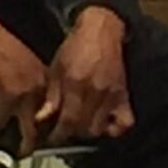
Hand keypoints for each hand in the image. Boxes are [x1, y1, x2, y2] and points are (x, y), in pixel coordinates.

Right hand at [0, 14, 54, 150]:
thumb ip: (33, 88)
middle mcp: (42, 90)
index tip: (47, 140)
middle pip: (48, 125)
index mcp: (48, 82)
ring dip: (18, 145)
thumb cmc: (1, 50)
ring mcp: (27, 95)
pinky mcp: (7, 98)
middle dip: (39, 143)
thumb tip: (32, 110)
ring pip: (29, 131)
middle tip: (27, 152)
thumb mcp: (26, 69)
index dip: (51, 128)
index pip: (55, 112)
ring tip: (10, 153)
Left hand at [41, 7, 135, 142]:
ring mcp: (112, 94)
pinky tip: (104, 124)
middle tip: (65, 130)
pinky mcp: (124, 94)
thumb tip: (42, 118)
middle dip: (72, 133)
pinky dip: (115, 128)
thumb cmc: (76, 48)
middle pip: (84, 128)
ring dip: (89, 131)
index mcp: (76, 84)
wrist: (101, 31)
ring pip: (101, 128)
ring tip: (81, 125)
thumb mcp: (56, 69)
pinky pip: (125, 121)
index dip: (59, 134)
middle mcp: (96, 91)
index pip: (68, 120)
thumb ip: (51, 96)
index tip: (53, 136)